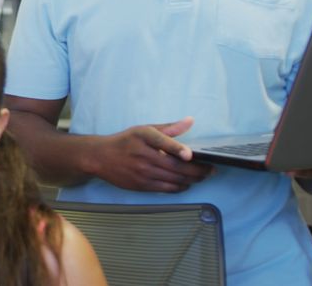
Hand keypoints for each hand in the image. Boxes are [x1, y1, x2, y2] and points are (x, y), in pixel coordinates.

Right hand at [89, 117, 212, 192]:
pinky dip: (180, 187)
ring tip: (203, 176)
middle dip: (197, 170)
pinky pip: (166, 189)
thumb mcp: (144, 129)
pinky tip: (187, 183)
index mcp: (143, 137)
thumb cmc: (126, 141)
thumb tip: (190, 121)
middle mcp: (142, 155)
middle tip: (211, 169)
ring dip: (192, 179)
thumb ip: (169, 128)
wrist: (100, 157)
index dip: (177, 149)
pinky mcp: (141, 185)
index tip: (190, 155)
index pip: (162, 142)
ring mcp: (142, 172)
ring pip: (174, 179)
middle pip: (175, 166)